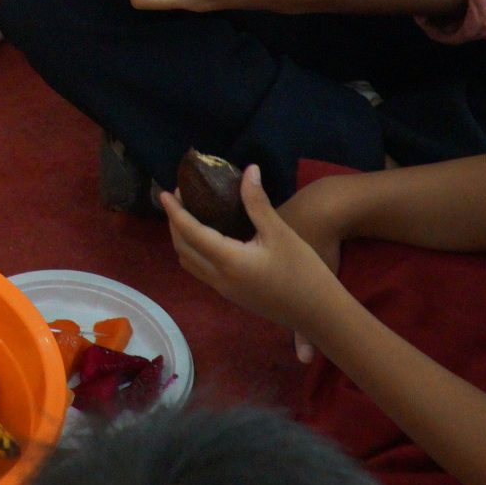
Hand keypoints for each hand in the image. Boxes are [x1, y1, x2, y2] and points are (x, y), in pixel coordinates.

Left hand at [162, 169, 353, 344]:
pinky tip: (209, 237)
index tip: (165, 193)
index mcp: (228, 261)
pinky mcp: (234, 296)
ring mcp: (225, 291)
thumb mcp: (280, 233)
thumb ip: (257, 202)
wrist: (320, 314)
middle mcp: (220, 279)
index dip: (175, 212)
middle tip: (179, 199)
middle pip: (183, 250)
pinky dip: (195, 252)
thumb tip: (249, 170)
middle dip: (175, 224)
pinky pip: (203, 272)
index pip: (190, 233)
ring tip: (189, 216)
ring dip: (183, 240)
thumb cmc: (303, 271)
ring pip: (191, 264)